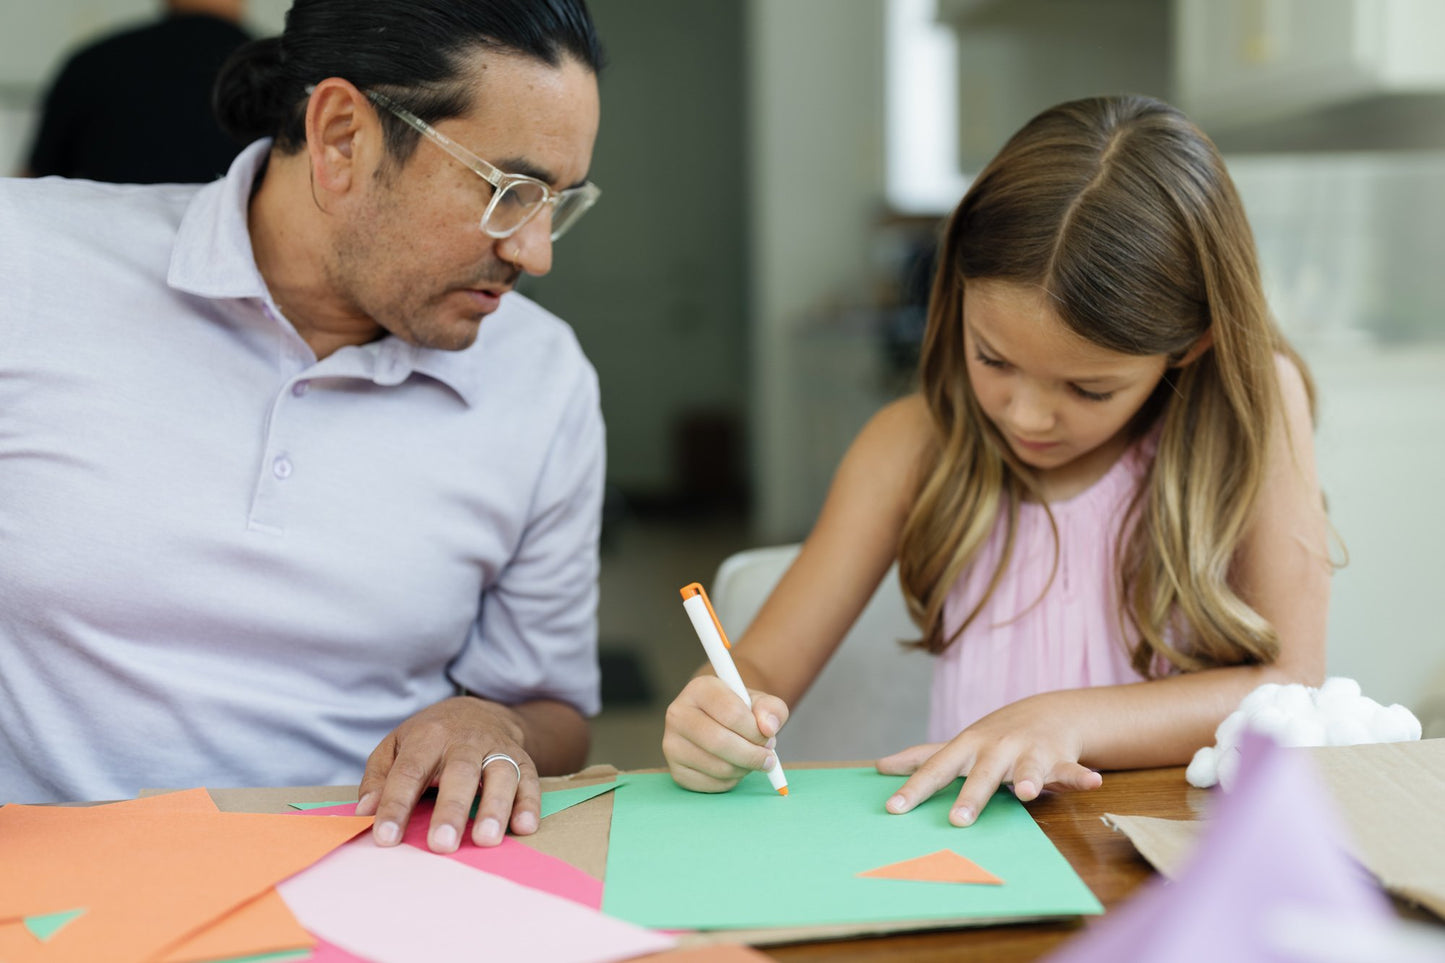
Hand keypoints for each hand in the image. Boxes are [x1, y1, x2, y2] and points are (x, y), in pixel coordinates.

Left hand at [355, 696, 539, 852]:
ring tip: (486, 839)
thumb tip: (366, 811)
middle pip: (460, 773)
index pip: (409, 771)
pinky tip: (524, 826)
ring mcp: (497, 749)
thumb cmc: (430, 738)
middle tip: (442, 845)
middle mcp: (465, 740)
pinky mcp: (522, 759)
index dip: (396, 804)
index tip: (386, 837)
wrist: (479, 711)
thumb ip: (379, 777)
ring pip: (501, 774)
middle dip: (451, 809)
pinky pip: (530, 779)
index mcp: (428, 736)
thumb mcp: (396, 746)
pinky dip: (529, 803)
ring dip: (495, 807)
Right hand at [663, 675, 787, 791]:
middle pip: (720, 742)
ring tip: (750, 759)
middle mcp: (678, 714)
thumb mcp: (760, 703)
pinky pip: (711, 784)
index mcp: (700, 689)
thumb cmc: (740, 711)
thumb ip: (771, 709)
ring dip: (744, 769)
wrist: (717, 722)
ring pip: (717, 766)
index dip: (756, 731)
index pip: (731, 713)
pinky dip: (731, 781)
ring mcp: (672, 743)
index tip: (768, 738)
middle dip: (751, 755)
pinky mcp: (676, 770)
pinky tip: (734, 768)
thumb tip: (767, 728)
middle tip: (768, 758)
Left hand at [876, 695, 1102, 824]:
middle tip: (957, 821)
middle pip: (981, 774)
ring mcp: (1028, 751)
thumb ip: (922, 757)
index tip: (894, 809)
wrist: (1045, 712)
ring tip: (1028, 792)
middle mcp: (996, 748)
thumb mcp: (957, 746)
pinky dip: (1081, 776)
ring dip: (1029, 778)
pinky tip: (1093, 783)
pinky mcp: (1058, 758)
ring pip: (1028, 767)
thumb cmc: (992, 738)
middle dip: (971, 796)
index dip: (915, 789)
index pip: (936, 769)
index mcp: (968, 748)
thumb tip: (879, 766)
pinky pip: (1071, 769)